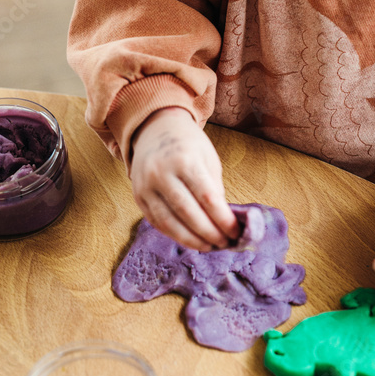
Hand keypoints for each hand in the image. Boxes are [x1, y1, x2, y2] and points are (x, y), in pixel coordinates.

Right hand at [130, 107, 239, 251]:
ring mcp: (146, 186)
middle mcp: (161, 173)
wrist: (155, 129)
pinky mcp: (138, 197)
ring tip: (210, 246)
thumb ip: (215, 188)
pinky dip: (175, 234)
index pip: (208, 198)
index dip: (223, 220)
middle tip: (225, 243)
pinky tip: (191, 239)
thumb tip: (224, 221)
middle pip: (189, 214)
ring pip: (170, 223)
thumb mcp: (208, 158)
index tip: (236, 232)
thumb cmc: (188, 144)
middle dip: (210, 233)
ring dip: (192, 240)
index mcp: (184, 160)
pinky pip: (157, 222)